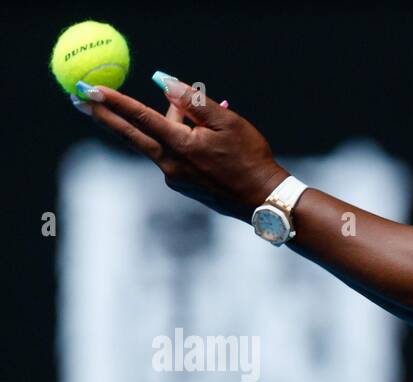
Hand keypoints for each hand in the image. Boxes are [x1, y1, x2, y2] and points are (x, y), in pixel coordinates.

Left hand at [79, 75, 287, 219]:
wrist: (265, 201)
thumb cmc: (251, 159)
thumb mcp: (228, 122)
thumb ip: (193, 101)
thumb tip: (162, 81)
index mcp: (180, 146)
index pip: (140, 118)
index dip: (114, 101)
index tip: (90, 90)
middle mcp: (171, 164)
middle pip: (131, 135)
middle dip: (105, 116)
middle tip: (80, 101)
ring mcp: (175, 178)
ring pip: (159, 143)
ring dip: (163, 125)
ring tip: (190, 116)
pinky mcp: (183, 186)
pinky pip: (172, 156)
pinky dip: (178, 141)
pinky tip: (203, 140)